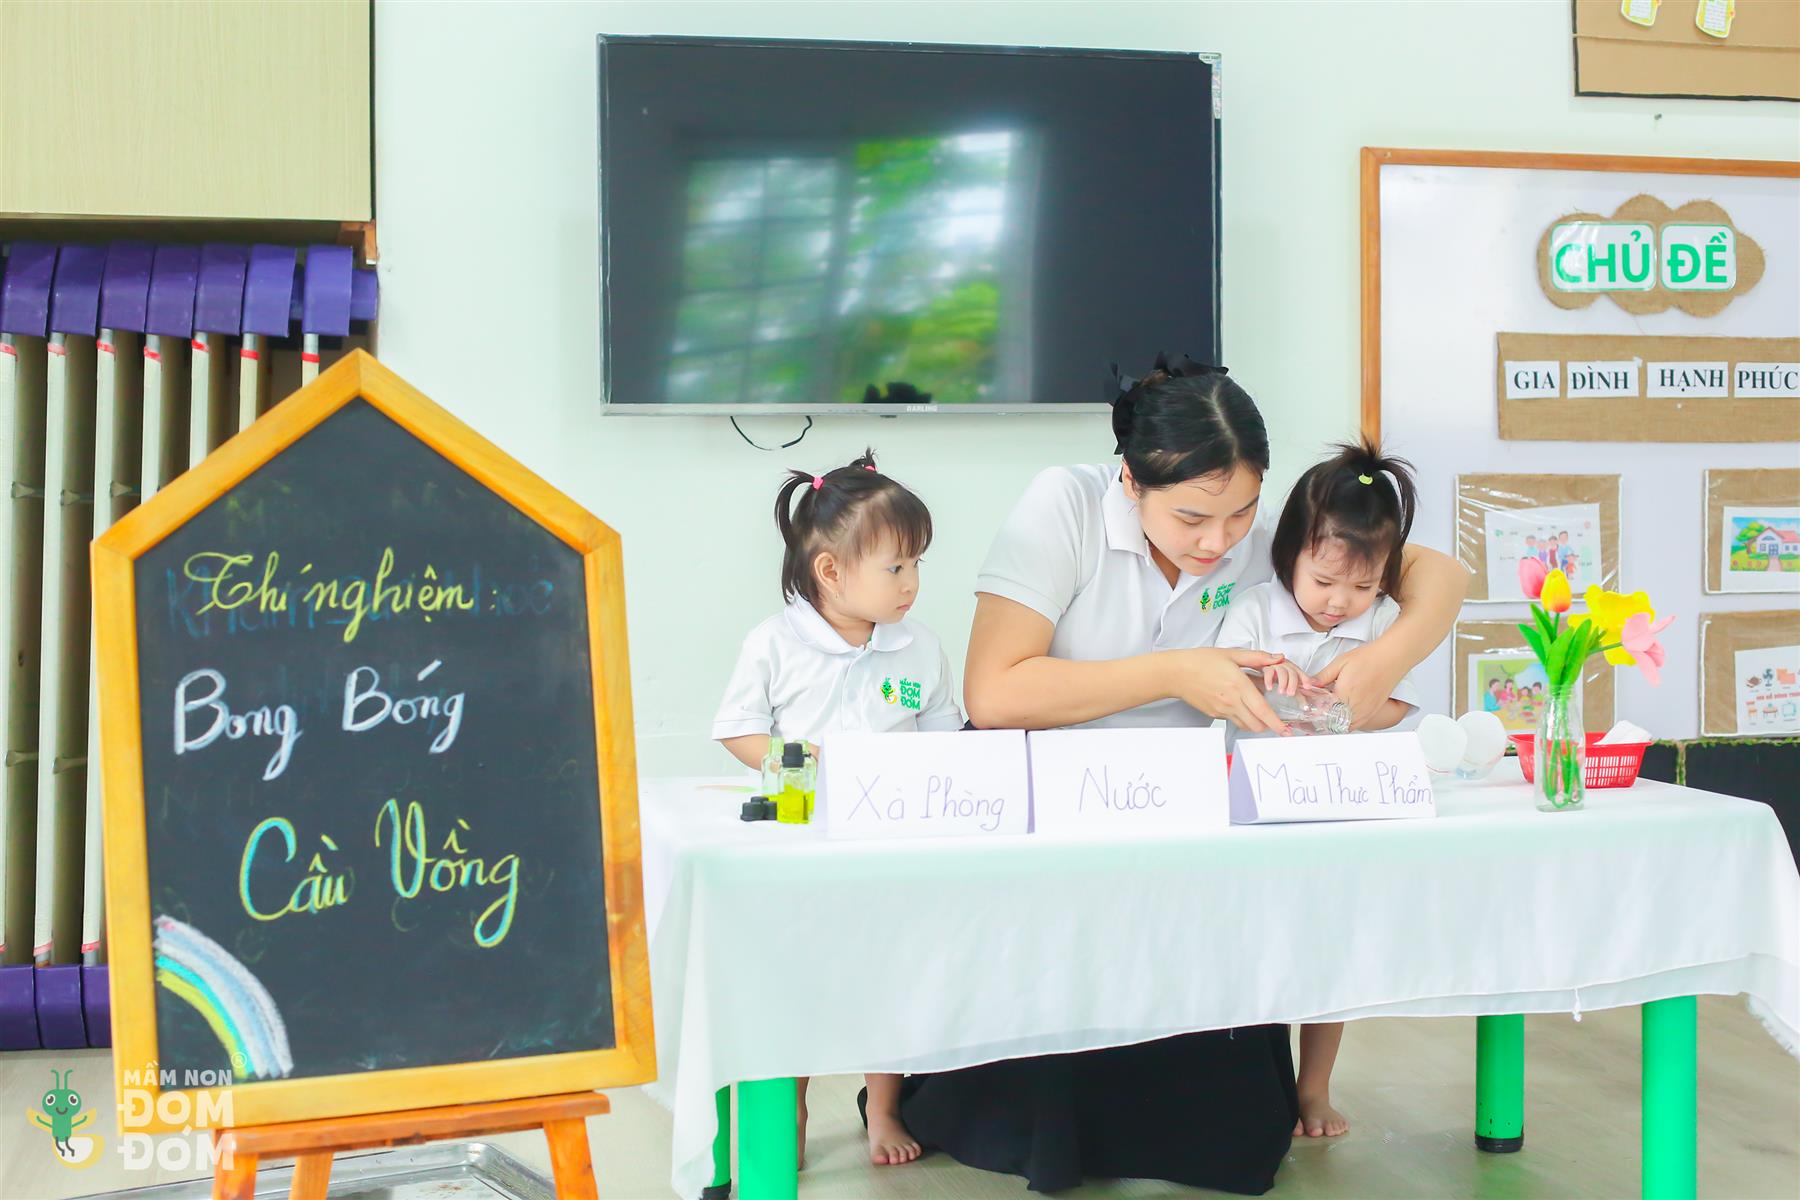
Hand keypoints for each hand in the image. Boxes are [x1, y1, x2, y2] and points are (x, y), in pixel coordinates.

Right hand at [1166, 648, 1289, 734]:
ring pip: (1246, 725)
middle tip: (1276, 722)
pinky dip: (1242, 717)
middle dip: (1269, 726)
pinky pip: (1233, 720)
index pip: (1262, 710)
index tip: (1285, 730)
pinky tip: (1240, 705)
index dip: (1276, 723)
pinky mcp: (1215, 714)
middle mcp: (1231, 701)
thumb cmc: (1200, 661)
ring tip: (1258, 712)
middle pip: (1256, 725)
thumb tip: (1277, 657)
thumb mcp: (1231, 654)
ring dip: (1255, 722)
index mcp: (1238, 685)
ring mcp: (1222, 710)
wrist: (1176, 673)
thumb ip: (1257, 658)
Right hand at [1261, 661, 1311, 696]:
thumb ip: (1296, 690)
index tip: (1308, 687)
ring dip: (1283, 682)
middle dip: (1293, 683)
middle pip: (1291, 671)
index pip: (1299, 672)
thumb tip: (1308, 696)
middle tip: (1291, 693)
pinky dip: (1269, 680)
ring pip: (1281, 671)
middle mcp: (1283, 665)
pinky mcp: (1264, 667)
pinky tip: (1270, 688)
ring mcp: (1274, 665)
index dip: (1304, 678)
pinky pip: (1268, 671)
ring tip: (1282, 692)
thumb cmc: (1273, 678)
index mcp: (1290, 668)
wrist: (1256, 667)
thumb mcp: (1285, 684)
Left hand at [1312, 643, 1403, 728]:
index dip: (1312, 711)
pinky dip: (1347, 724)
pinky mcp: (1373, 712)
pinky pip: (1357, 725)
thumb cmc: (1368, 658)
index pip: (1322, 711)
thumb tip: (1309, 685)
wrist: (1391, 658)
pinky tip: (1341, 716)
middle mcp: (1355, 706)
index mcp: (1344, 694)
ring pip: (1344, 727)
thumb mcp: (1340, 663)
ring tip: (1326, 715)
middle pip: (1333, 722)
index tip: (1306, 710)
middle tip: (1313, 714)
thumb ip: (1323, 676)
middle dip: (1321, 719)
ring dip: (1334, 723)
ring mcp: (1366, 711)